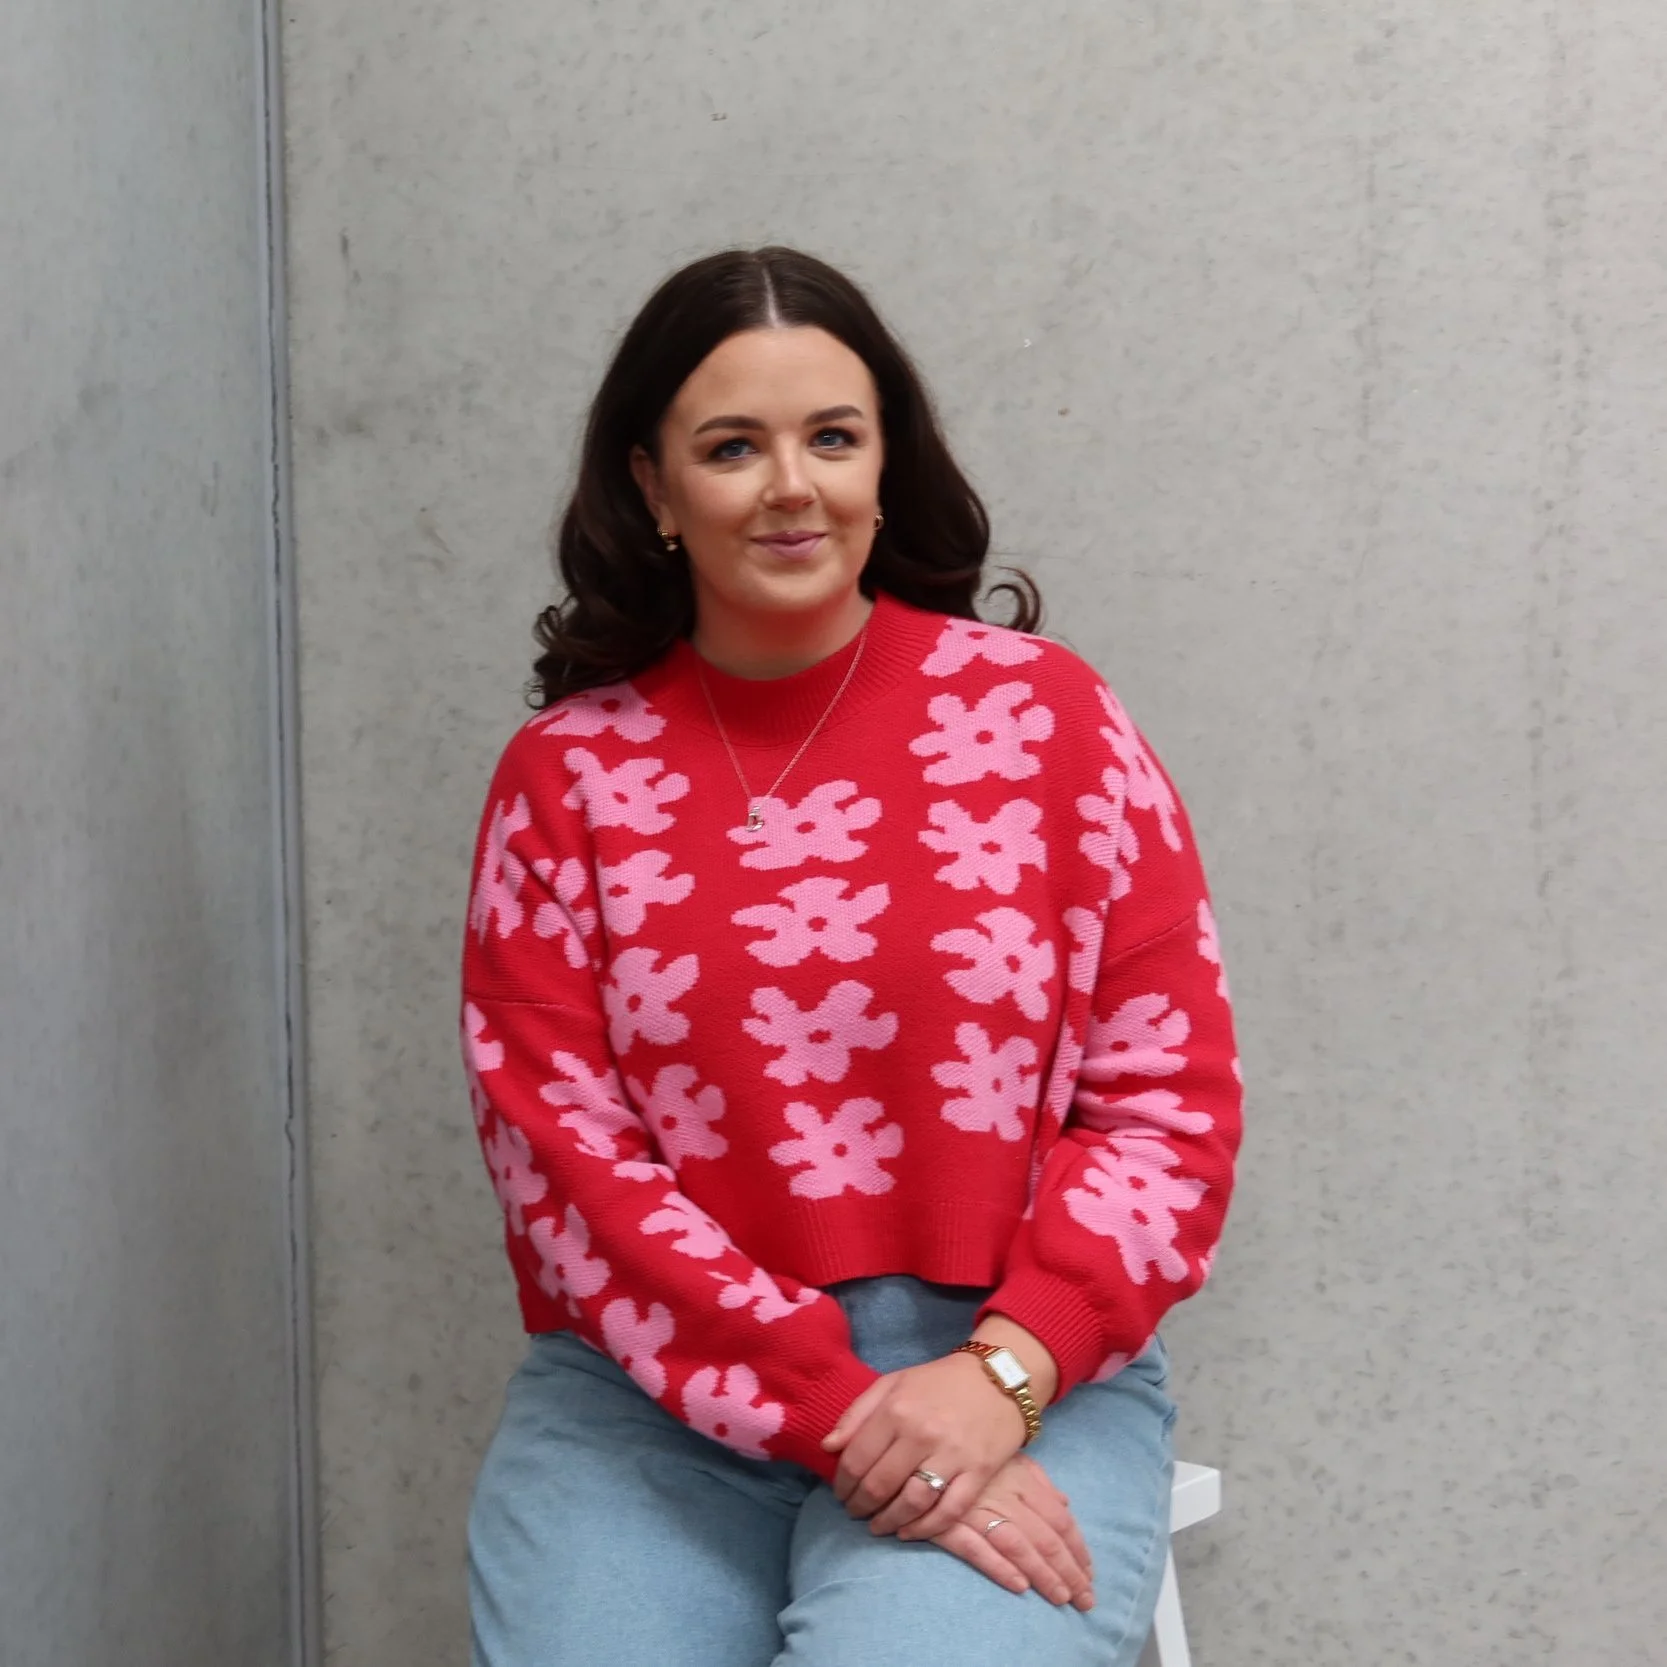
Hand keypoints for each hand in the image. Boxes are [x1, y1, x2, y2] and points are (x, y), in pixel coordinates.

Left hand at [821, 1352, 1027, 1539]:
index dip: (842, 1483)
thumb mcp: (894, 1383)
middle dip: (860, 1506)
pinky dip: (925, 1528)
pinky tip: (908, 1531)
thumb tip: (828, 1446)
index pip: (857, 1459)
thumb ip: (858, 1413)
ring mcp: (952, 1456)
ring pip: (911, 1503)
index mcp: (897, 1410)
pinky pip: (949, 1511)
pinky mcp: (979, 1473)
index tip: (840, 1492)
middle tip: (855, 1512)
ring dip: (888, 1521)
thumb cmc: (939, 1382)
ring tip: (877, 1526)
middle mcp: (922, 1434)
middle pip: (880, 1485)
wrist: (999, 1377)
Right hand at [929, 1454, 1094, 1609]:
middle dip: (1068, 1570)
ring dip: (1042, 1574)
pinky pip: (975, 1547)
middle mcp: (1002, 1492)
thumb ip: (1037, 1480)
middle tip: (1085, 1599)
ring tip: (1060, 1598)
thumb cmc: (968, 1453)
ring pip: (1017, 1544)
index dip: (1077, 1547)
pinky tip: (1019, 1586)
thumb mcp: (1007, 1457)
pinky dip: (999, 1566)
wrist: (918, 1445)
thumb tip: (1065, 1505)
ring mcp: (975, 1507)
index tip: (1089, 1573)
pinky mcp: (946, 1522)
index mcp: (1020, 1477)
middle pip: (1044, 1536)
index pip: (1058, 1517)